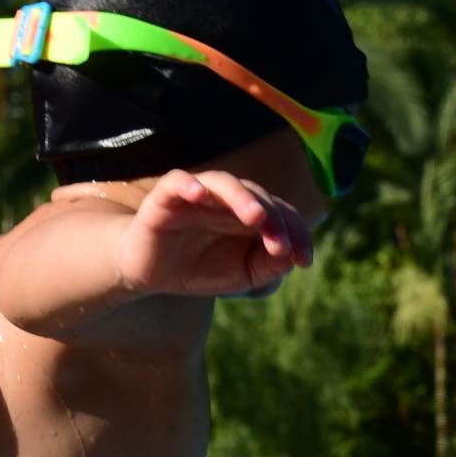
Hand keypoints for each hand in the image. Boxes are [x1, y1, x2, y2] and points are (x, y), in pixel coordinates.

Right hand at [112, 169, 311, 300]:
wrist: (151, 273)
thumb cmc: (199, 269)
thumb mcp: (240, 275)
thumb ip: (266, 266)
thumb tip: (291, 256)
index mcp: (250, 214)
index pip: (281, 214)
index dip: (296, 234)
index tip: (304, 260)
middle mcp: (228, 199)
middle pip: (259, 197)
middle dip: (275, 221)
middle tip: (282, 246)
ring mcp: (198, 195)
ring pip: (225, 183)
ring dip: (242, 197)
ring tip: (256, 217)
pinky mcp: (166, 197)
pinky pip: (177, 181)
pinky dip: (189, 184)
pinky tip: (199, 194)